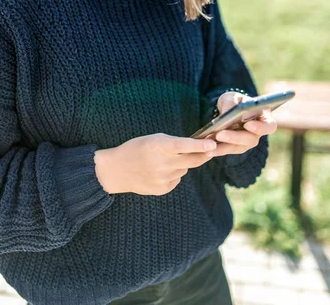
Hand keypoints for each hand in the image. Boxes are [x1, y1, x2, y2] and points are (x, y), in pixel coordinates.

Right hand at [94, 132, 217, 195]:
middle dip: (204, 154)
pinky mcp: (163, 189)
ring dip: (182, 163)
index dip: (199, 145)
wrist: (117, 170)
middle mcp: (162, 163)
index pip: (184, 145)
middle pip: (192, 160)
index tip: (212, 144)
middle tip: (211, 149)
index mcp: (159, 146)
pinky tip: (159, 171)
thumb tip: (197, 149)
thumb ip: (173, 143)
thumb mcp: (153, 139)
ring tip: (165, 160)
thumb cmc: (137, 149)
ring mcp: (163, 178)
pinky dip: (173, 174)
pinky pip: (177, 179)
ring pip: (184, 169)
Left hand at [210, 91, 276, 157]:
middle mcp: (257, 133)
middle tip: (220, 134)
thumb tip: (229, 110)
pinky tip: (207, 150)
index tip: (248, 125)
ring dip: (223, 147)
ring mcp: (247, 142)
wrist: (226, 111)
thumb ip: (231, 101)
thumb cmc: (234, 102)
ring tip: (209, 146)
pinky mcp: (235, 148)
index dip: (260, 127)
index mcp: (264, 118)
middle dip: (234, 137)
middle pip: (250, 139)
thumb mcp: (232, 97)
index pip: (269, 126)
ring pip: (238, 148)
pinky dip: (217, 150)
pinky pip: (227, 151)